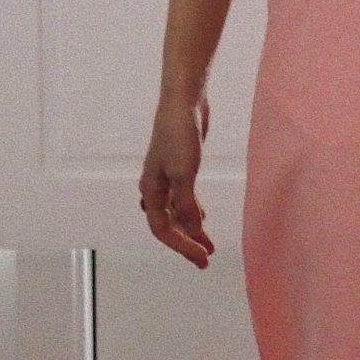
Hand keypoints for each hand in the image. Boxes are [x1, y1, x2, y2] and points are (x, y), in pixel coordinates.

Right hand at [139, 92, 215, 266]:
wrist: (183, 101)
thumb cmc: (179, 134)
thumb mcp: (184, 174)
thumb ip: (187, 205)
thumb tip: (192, 232)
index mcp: (151, 190)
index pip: (162, 229)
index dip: (181, 247)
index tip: (203, 258)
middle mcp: (154, 187)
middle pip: (167, 225)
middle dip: (185, 243)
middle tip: (205, 258)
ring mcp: (165, 177)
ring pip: (174, 213)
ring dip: (190, 229)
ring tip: (207, 243)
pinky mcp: (178, 167)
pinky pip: (181, 199)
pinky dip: (191, 211)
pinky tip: (202, 218)